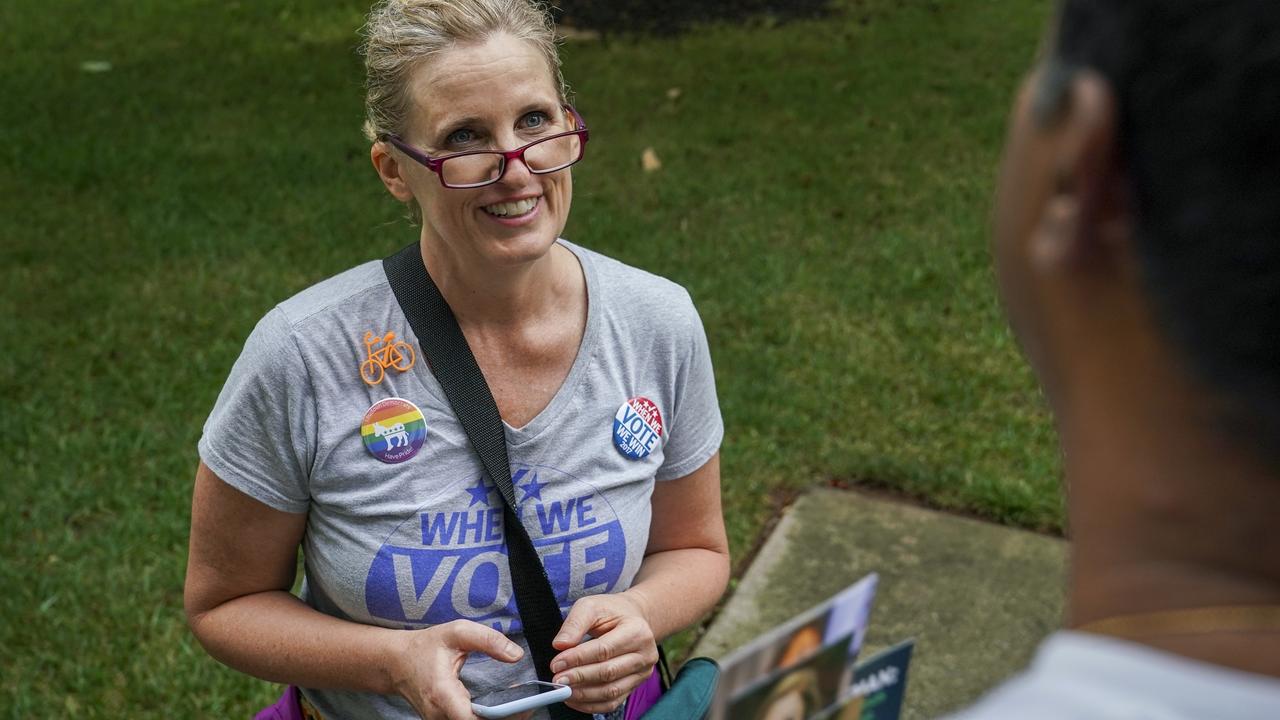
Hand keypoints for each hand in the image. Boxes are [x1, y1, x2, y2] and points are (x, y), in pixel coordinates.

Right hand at [390, 620, 523, 719]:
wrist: (396, 662)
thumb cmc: (425, 647)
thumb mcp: (457, 632)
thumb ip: (488, 640)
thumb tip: (516, 655)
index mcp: (442, 693)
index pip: (470, 719)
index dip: (498, 717)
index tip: (521, 705)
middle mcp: (438, 714)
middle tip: (527, 705)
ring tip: (517, 706)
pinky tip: (501, 709)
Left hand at [550, 593, 659, 713]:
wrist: (633, 618)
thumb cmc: (611, 612)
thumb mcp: (591, 606)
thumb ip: (575, 623)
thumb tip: (560, 645)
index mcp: (637, 630)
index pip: (604, 650)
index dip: (578, 659)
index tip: (557, 664)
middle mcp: (645, 653)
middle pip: (608, 672)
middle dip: (579, 677)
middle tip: (558, 680)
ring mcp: (642, 672)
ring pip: (611, 691)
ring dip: (584, 694)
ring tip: (564, 690)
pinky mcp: (635, 685)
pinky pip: (613, 702)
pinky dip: (591, 705)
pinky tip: (574, 699)